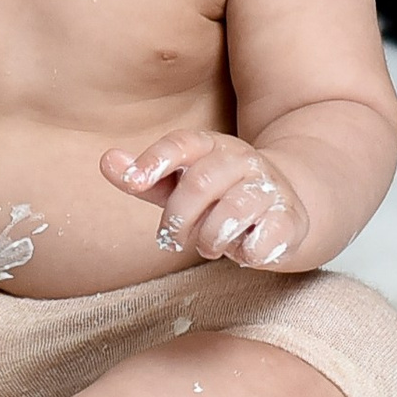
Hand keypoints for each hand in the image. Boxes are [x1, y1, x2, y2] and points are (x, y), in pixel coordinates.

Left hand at [100, 130, 310, 269]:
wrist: (287, 204)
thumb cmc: (220, 197)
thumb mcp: (179, 185)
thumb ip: (144, 178)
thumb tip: (106, 161)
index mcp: (211, 146)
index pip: (182, 143)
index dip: (155, 160)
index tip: (133, 182)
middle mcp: (242, 160)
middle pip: (202, 182)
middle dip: (179, 218)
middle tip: (171, 241)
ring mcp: (270, 187)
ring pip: (234, 210)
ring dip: (212, 238)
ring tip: (210, 247)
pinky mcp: (290, 218)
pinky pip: (267, 237)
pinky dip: (249, 251)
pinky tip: (245, 252)